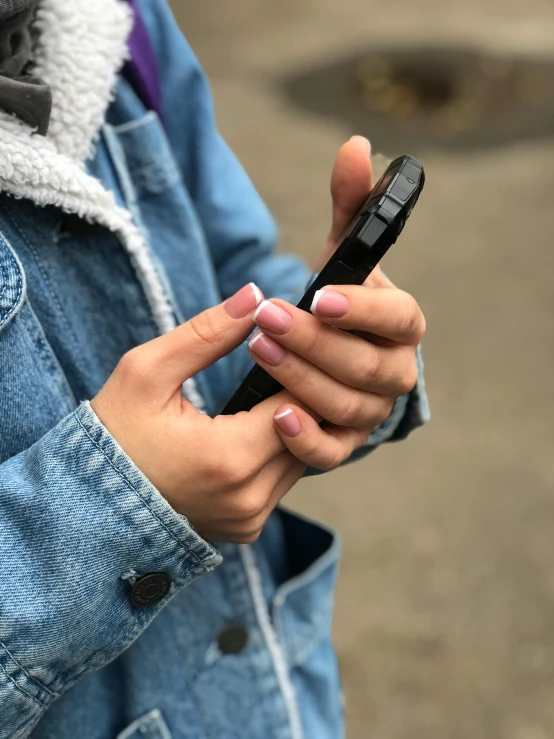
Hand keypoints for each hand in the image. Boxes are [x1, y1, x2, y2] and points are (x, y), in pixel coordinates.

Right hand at [91, 284, 373, 542]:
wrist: (91, 505)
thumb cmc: (115, 434)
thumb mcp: (147, 373)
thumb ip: (205, 334)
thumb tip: (254, 296)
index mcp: (229, 458)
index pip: (299, 403)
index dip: (300, 367)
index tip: (294, 340)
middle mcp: (249, 498)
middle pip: (309, 434)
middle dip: (305, 392)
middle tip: (299, 356)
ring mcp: (250, 518)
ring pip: (303, 459)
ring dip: (298, 423)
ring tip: (285, 385)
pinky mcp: (248, 528)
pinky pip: (283, 481)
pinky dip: (281, 450)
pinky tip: (268, 421)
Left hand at [246, 136, 424, 464]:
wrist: (322, 360)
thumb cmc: (333, 303)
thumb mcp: (338, 254)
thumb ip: (351, 204)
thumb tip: (357, 146)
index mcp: (400, 326)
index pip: (401, 320)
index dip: (365, 310)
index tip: (320, 296)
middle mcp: (395, 372)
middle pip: (368, 366)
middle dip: (316, 343)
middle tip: (267, 318)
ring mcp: (371, 411)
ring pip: (348, 406)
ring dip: (302, 379)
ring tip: (256, 351)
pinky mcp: (343, 442)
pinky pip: (333, 452)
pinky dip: (306, 438)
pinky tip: (274, 415)